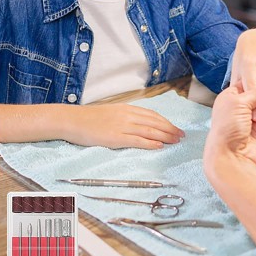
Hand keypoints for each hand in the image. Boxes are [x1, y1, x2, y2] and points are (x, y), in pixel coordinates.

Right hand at [64, 103, 184, 148]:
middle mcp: (127, 115)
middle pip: (154, 122)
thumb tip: (142, 123)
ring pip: (149, 131)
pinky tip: (159, 146)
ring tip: (175, 141)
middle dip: (170, 129)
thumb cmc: (91, 118)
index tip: (176, 128)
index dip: (166, 122)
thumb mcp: (113, 112)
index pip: (153, 115)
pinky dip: (150, 143)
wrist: (73, 120)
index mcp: (128, 108)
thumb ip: (127, 116)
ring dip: (165, 136)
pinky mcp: (115, 137)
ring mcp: (122, 126)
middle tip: (182, 136)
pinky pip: (136, 140)